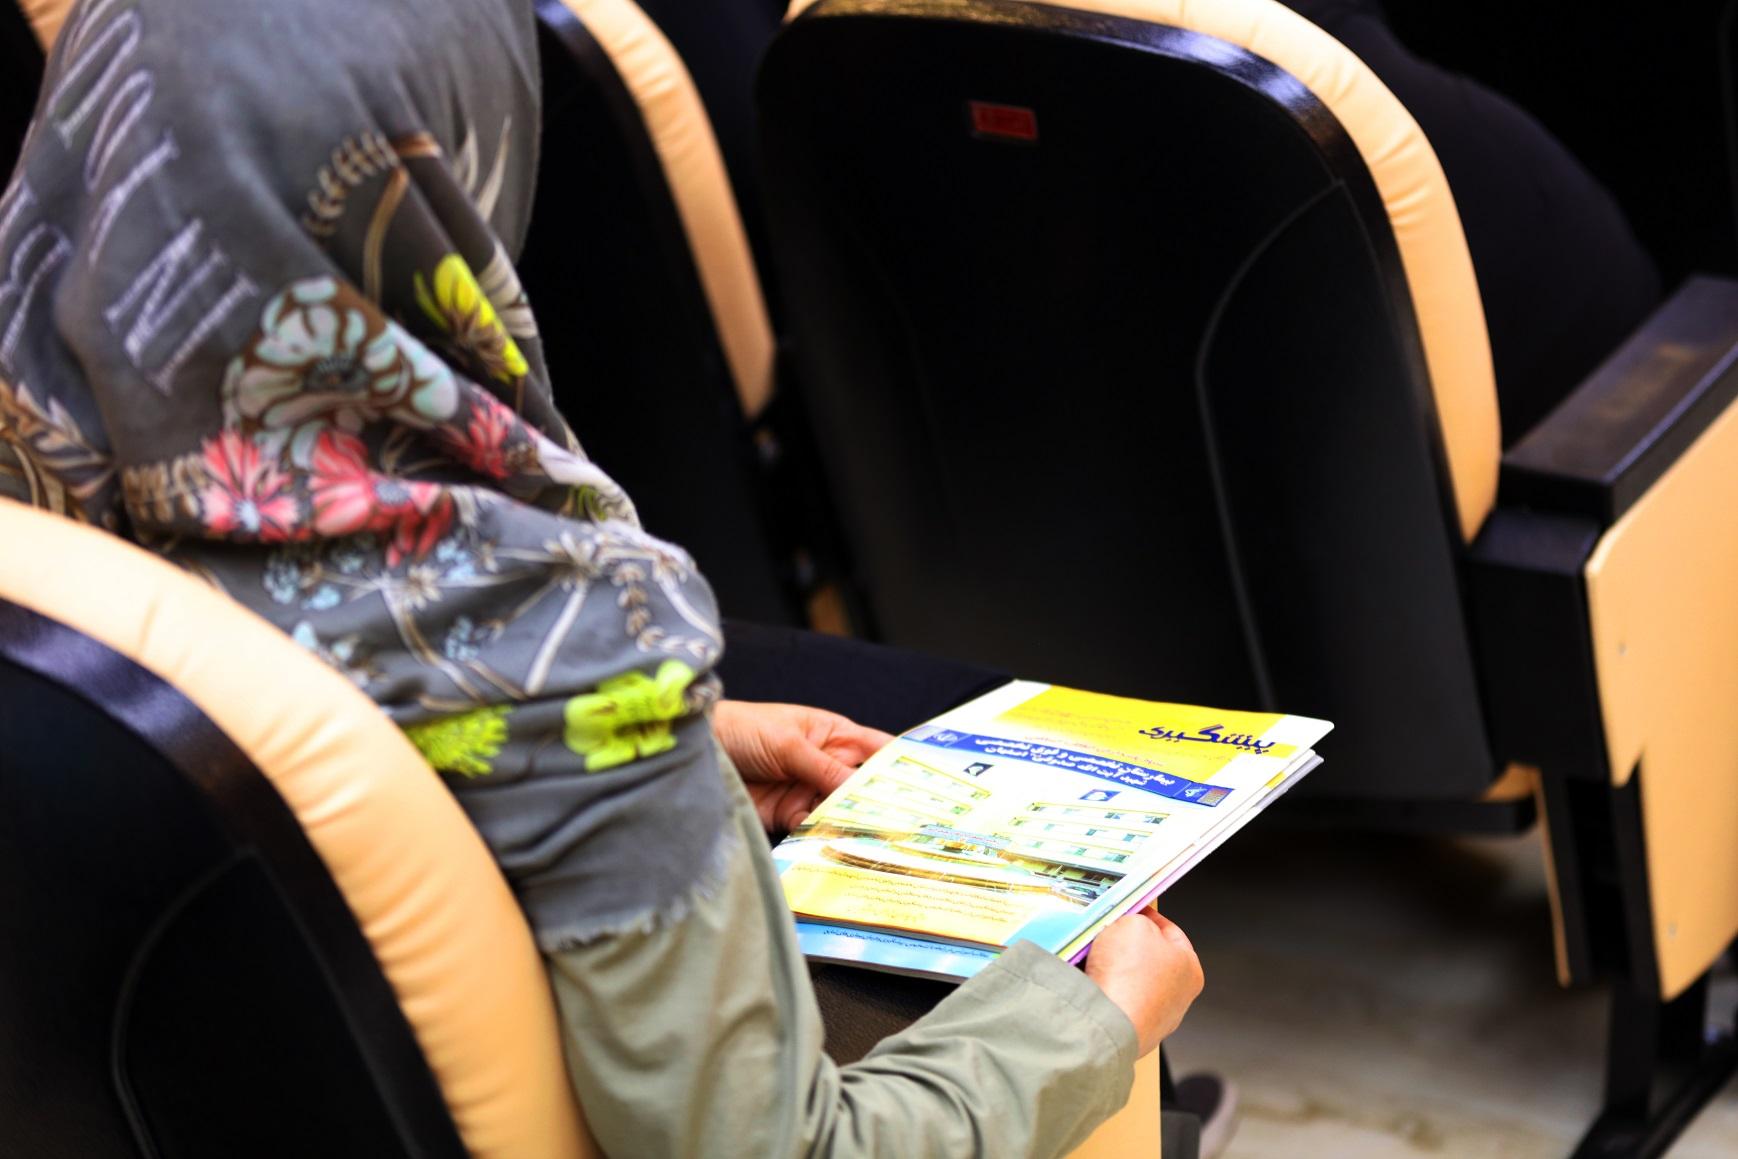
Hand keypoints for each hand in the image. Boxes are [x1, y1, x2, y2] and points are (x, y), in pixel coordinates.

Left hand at [712, 700, 893, 833]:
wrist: (697, 751)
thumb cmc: (742, 728)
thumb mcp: (788, 743)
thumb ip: (824, 768)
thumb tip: (861, 792)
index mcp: (833, 735)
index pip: (877, 750)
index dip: (902, 766)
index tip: (928, 787)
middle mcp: (826, 764)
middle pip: (863, 787)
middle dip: (882, 804)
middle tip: (907, 825)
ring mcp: (807, 790)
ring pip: (841, 812)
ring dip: (854, 825)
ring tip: (876, 842)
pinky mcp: (786, 815)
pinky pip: (814, 829)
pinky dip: (825, 838)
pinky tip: (838, 847)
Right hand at [1083, 907, 1203, 1056]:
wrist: (1105, 1020)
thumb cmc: (1129, 978)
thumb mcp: (1134, 923)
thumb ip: (1135, 917)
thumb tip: (1128, 922)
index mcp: (1190, 970)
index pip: (1171, 932)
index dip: (1148, 916)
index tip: (1132, 909)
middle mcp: (1176, 998)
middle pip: (1147, 957)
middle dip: (1126, 943)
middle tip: (1109, 932)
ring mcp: (1152, 1018)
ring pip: (1128, 980)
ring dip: (1111, 967)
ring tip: (1094, 956)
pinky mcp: (1128, 1030)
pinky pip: (1112, 999)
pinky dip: (1101, 987)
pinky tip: (1089, 979)